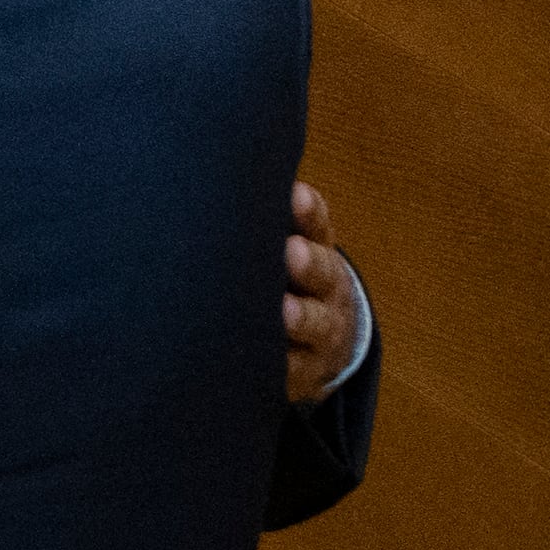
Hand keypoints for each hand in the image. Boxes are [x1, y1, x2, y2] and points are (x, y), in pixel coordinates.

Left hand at [284, 180, 362, 403]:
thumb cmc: (290, 286)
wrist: (325, 347)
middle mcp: (327, 291)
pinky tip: (272, 362)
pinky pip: (297, 371)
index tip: (296, 195)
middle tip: (291, 251)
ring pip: (316, 325)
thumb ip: (266, 223)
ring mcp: (321, 333)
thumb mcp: (288, 251)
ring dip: (302, 318)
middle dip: (309, 264)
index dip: (309, 212)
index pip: (318, 227)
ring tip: (285, 312)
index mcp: (318, 253)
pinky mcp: (306, 371)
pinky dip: (285, 368)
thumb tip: (222, 178)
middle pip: (324, 275)